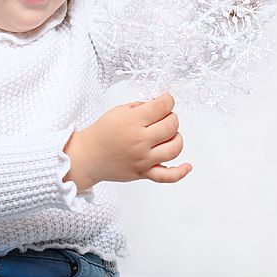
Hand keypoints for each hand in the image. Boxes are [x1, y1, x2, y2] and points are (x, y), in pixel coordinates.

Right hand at [63, 92, 191, 190]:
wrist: (89, 156)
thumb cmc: (102, 132)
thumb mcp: (118, 111)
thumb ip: (140, 107)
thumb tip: (160, 105)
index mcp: (132, 121)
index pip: (162, 107)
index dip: (168, 100)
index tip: (166, 100)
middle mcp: (139, 140)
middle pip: (171, 125)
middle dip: (171, 117)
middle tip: (163, 117)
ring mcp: (143, 158)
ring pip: (174, 148)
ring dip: (176, 138)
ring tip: (168, 135)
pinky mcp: (143, 173)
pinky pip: (167, 176)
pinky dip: (180, 172)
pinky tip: (187, 166)